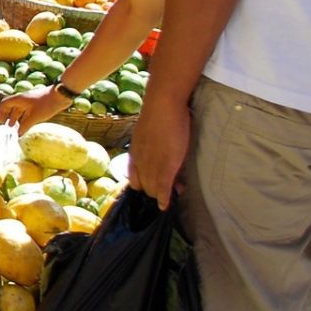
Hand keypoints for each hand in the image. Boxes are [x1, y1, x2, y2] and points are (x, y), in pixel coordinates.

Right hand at [0, 84, 68, 129]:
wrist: (60, 96)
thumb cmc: (45, 104)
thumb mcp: (34, 117)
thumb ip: (25, 126)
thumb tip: (18, 134)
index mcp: (19, 99)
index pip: (4, 104)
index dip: (1, 113)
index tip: (0, 122)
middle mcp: (23, 100)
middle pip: (11, 107)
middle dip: (7, 116)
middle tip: (5, 126)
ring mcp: (30, 102)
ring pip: (19, 110)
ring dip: (16, 118)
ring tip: (14, 127)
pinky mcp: (37, 104)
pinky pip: (26, 111)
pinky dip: (24, 118)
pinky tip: (26, 125)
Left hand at [128, 95, 191, 209]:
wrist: (163, 105)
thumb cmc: (159, 115)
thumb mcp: (148, 134)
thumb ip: (151, 148)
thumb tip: (161, 156)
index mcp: (135, 154)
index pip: (134, 178)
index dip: (144, 185)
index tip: (154, 187)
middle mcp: (139, 161)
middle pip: (142, 186)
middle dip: (155, 191)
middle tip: (171, 189)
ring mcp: (152, 164)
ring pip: (152, 188)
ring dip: (161, 194)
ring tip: (176, 192)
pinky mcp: (166, 164)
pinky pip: (163, 187)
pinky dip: (164, 198)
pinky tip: (165, 205)